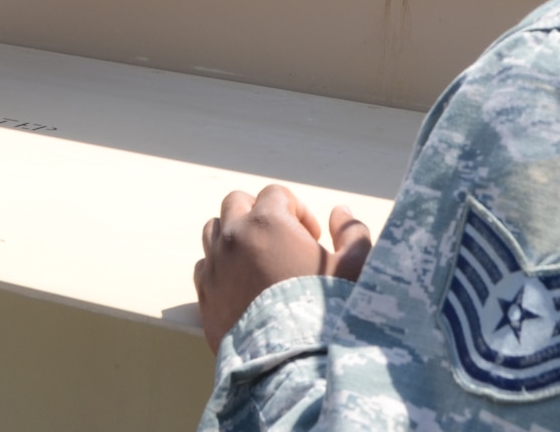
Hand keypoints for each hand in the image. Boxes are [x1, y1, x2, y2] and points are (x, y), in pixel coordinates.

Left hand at [193, 184, 372, 351]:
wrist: (292, 365)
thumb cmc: (327, 315)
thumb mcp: (355, 270)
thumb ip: (352, 233)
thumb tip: (340, 212)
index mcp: (268, 222)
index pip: (276, 194)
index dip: (297, 211)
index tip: (311, 238)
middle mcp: (234, 237)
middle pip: (236, 203)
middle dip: (259, 215)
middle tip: (281, 243)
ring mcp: (214, 265)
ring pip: (214, 230)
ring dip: (234, 236)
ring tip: (259, 261)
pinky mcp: (204, 294)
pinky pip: (204, 265)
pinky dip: (220, 267)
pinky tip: (242, 286)